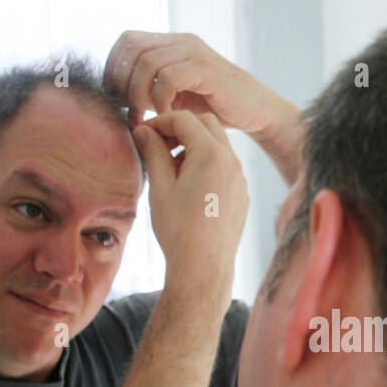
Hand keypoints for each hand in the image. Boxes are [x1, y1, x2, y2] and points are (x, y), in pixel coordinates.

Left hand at [104, 31, 299, 139]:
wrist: (256, 112)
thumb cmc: (215, 108)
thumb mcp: (177, 94)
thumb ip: (152, 87)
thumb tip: (118, 96)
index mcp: (172, 43)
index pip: (128, 41)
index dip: (114, 68)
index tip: (117, 99)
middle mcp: (182, 42)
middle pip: (133, 48)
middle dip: (123, 83)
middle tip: (130, 111)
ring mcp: (194, 52)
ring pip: (147, 62)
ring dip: (139, 94)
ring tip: (144, 117)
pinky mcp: (205, 69)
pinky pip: (168, 77)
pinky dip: (160, 99)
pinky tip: (166, 116)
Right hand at [133, 109, 248, 288]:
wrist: (204, 267)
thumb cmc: (179, 229)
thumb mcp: (160, 187)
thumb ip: (153, 152)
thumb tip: (144, 131)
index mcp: (211, 154)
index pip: (184, 119)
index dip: (160, 121)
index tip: (144, 132)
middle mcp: (232, 161)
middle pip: (206, 124)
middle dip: (181, 128)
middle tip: (159, 144)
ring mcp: (240, 178)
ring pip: (219, 145)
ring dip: (196, 145)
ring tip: (172, 167)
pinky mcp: (242, 194)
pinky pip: (226, 167)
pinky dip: (208, 164)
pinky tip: (190, 185)